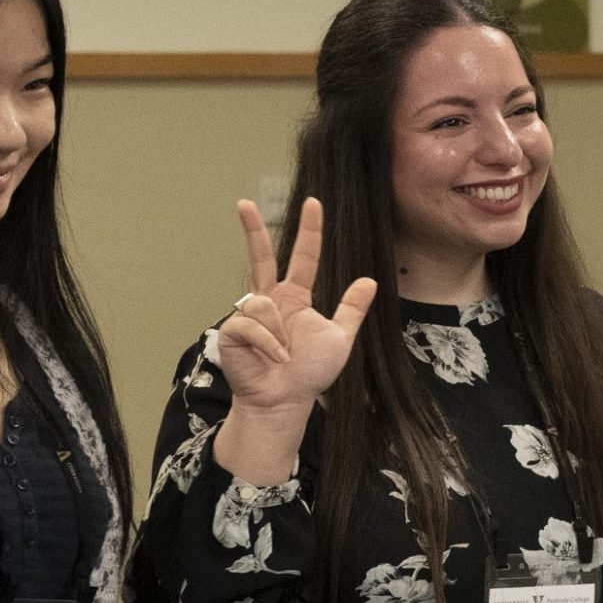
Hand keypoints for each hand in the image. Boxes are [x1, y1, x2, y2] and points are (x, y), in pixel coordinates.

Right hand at [217, 198, 379, 414]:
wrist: (285, 400)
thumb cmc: (310, 373)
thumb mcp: (339, 337)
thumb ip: (351, 309)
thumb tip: (369, 280)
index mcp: (295, 297)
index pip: (303, 257)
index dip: (309, 231)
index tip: (313, 203)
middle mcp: (270, 300)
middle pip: (261, 257)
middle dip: (252, 229)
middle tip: (244, 202)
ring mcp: (249, 314)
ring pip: (262, 303)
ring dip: (278, 333)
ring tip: (283, 355)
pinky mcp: (233, 331)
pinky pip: (251, 325)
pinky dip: (267, 344)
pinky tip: (272, 359)